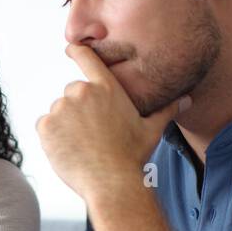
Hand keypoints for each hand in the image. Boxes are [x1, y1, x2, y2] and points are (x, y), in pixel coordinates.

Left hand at [36, 44, 188, 203]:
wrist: (111, 182)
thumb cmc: (132, 156)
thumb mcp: (151, 130)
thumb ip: (166, 110)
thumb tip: (187, 99)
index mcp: (106, 87)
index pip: (87, 58)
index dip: (77, 50)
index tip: (70, 48)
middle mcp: (81, 92)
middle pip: (73, 93)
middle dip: (79, 110)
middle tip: (93, 133)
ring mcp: (61, 108)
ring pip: (59, 112)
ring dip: (65, 124)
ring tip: (83, 145)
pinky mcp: (45, 125)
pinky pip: (45, 126)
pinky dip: (52, 137)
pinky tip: (69, 150)